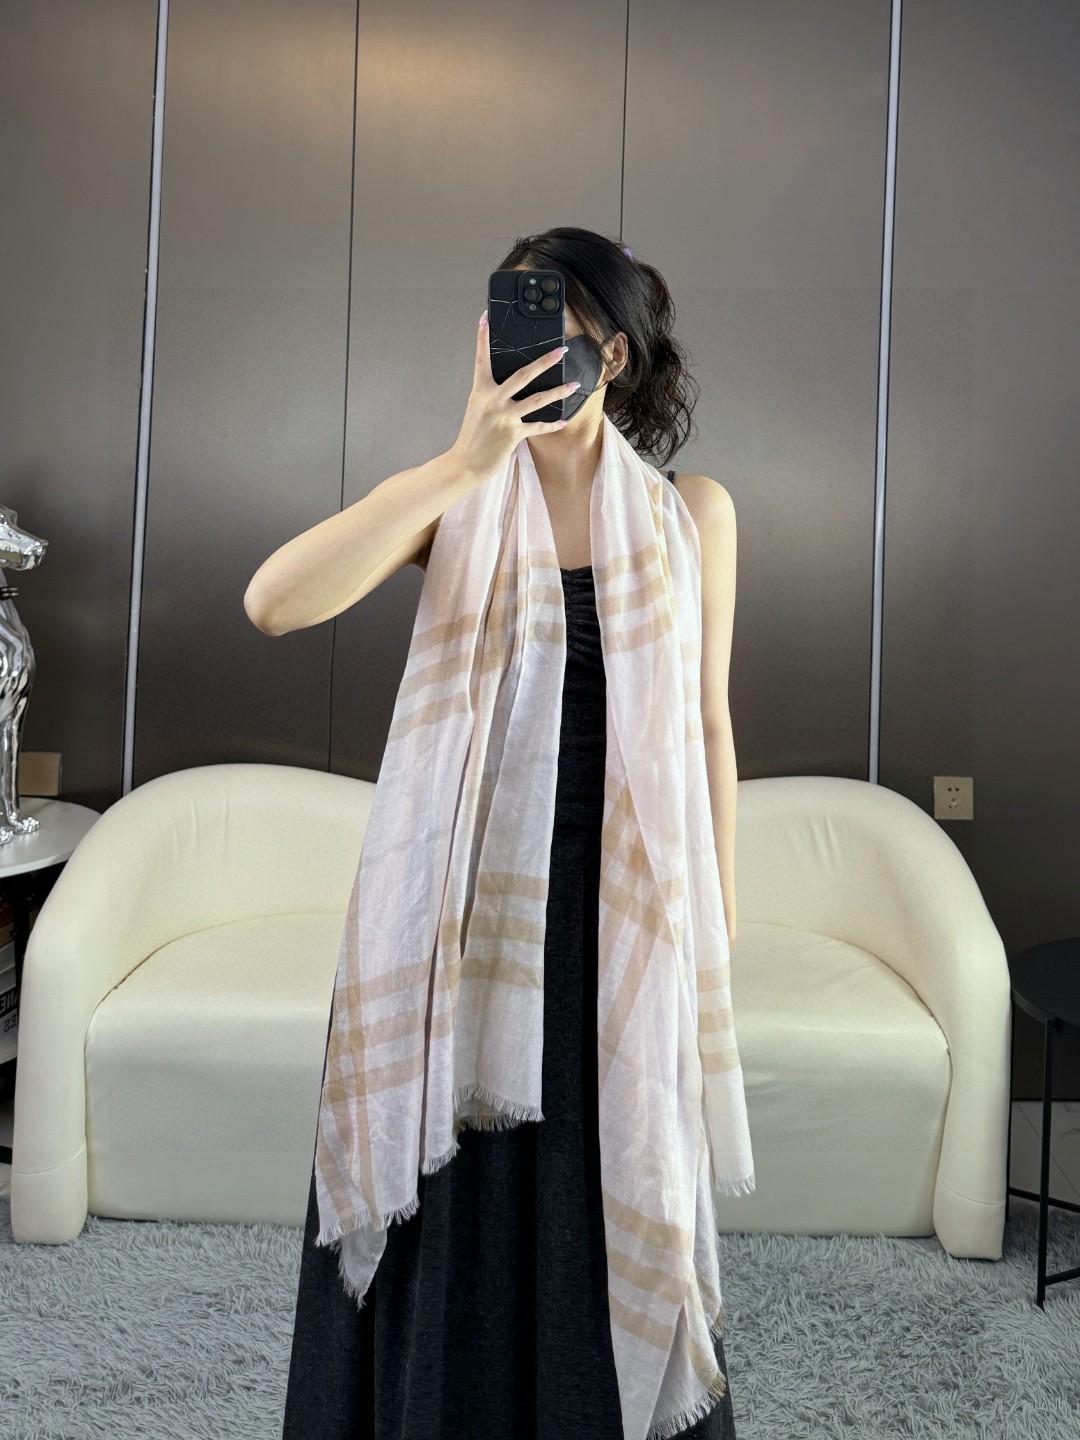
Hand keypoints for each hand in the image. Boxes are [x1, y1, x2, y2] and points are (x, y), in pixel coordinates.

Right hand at [447, 314, 580, 480]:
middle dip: (544, 361)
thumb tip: (512, 383)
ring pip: (536, 399)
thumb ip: (492, 394)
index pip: (481, 359)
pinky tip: (563, 421)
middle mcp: (493, 401)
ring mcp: (503, 417)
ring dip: (558, 391)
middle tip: (561, 350)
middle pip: (523, 375)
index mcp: (481, 391)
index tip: (485, 318)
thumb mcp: (478, 408)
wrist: (466, 463)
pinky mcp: (513, 434)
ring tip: (574, 384)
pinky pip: (538, 426)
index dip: (482, 338)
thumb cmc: (473, 436)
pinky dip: (551, 425)